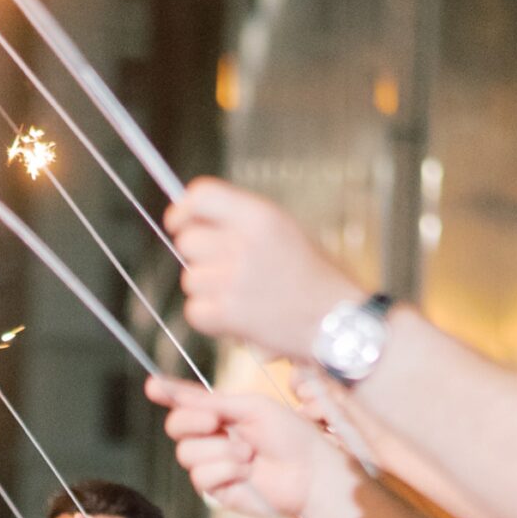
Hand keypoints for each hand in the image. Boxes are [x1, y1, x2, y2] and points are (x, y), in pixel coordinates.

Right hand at [146, 385, 326, 517]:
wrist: (310, 471)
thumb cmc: (290, 434)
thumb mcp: (250, 408)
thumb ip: (211, 400)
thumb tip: (175, 389)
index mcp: (220, 413)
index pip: (184, 403)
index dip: (167, 394)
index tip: (153, 387)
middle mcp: (212, 438)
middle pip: (175, 427)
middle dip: (192, 421)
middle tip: (217, 420)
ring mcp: (213, 465)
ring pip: (186, 454)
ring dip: (220, 451)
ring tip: (249, 454)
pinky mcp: (217, 490)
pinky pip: (201, 477)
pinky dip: (226, 471)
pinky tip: (247, 472)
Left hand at [164, 177, 354, 355]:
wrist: (338, 322)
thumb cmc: (314, 277)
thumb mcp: (284, 230)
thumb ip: (240, 222)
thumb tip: (190, 219)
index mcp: (261, 215)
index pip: (201, 195)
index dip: (183, 209)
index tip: (179, 221)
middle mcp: (245, 243)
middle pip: (188, 241)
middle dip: (200, 257)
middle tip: (225, 270)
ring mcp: (235, 280)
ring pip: (190, 280)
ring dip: (208, 291)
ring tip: (241, 296)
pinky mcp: (230, 315)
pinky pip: (194, 312)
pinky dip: (210, 318)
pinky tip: (235, 317)